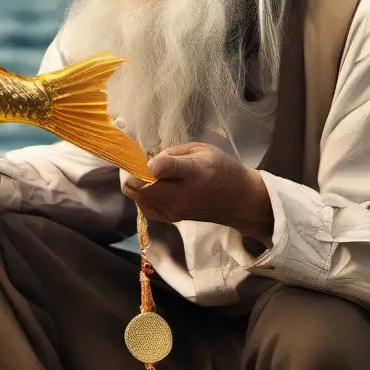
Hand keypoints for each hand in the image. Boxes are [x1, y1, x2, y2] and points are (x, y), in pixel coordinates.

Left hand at [121, 141, 273, 243]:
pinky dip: (140, 194)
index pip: (162, 168)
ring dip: (133, 182)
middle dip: (131, 169)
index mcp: (194, 172)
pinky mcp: (170, 219)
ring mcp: (174, 210)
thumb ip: (172, 153)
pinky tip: (149, 186)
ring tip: (143, 171)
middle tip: (136, 160)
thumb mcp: (202, 150)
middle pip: (138, 184)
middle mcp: (181, 195)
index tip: (146, 155)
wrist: (238, 201)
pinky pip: (142, 206)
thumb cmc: (222, 169)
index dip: (147, 160)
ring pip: (135, 196)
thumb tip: (148, 160)